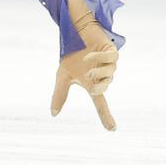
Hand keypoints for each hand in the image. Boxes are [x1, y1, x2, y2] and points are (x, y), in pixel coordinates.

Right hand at [50, 11, 118, 129]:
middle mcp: (104, 75)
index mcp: (93, 84)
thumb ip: (60, 94)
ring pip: (110, 72)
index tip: (112, 129)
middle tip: (92, 89)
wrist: (76, 35)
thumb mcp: (63, 77)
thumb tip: (53, 114)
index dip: (105, 116)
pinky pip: (109, 58)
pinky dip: (99, 59)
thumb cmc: (72, 57)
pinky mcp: (112, 52)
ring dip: (99, 74)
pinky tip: (88, 57)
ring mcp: (109, 64)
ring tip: (88, 72)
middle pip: (105, 86)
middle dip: (100, 88)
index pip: (101, 103)